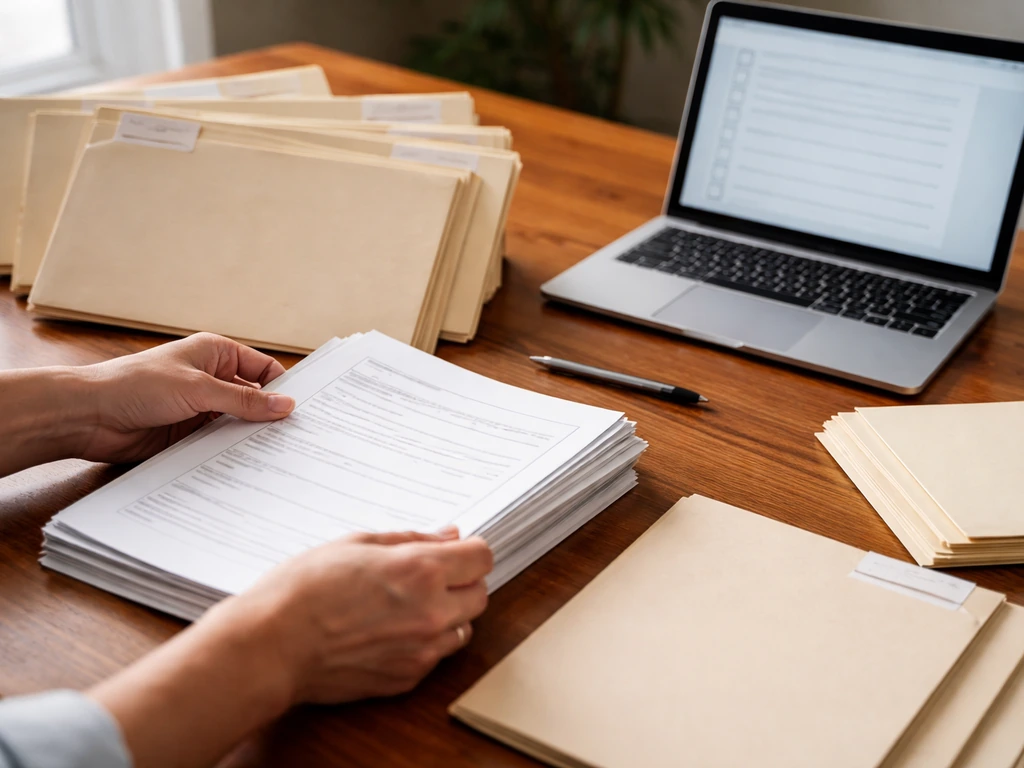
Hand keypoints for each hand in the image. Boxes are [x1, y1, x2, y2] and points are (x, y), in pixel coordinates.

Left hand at [77, 332, 294, 463]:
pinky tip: (247, 465)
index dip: (283, 388)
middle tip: (297, 437)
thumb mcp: (198, 388)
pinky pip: (219, 444)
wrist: (89, 416)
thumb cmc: (136, 385)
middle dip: (270, 416)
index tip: (303, 410)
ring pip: (238, 424)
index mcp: (216, 354)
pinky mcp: (188, 435)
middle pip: (253, 399)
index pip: (263, 369)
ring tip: (277, 455)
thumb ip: (243, 399)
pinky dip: (231, 453)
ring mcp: (200, 408)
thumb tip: (286, 405)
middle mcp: (211, 380)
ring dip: (250, 437)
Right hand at [89, 529, 493, 767]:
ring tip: (406, 606)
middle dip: (460, 582)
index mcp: (420, 570)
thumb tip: (449, 534)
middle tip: (427, 577)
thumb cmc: (304, 589)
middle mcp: (431, 612)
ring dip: (448, 615)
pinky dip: (425, 643)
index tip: (454, 552)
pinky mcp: (407, 678)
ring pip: (464, 629)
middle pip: (480, 595)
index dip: (468, 551)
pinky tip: (390, 631)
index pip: (482, 557)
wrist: (272, 645)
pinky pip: (436, 656)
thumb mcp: (358, 544)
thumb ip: (412, 539)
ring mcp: (422, 650)